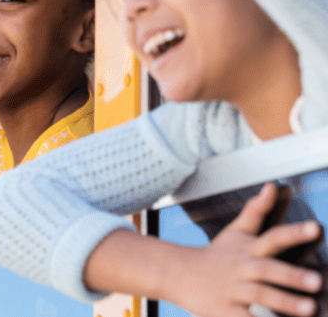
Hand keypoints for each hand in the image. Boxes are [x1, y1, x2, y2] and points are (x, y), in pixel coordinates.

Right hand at [167, 183, 322, 316]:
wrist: (177, 274)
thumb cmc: (216, 254)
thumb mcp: (236, 232)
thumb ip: (257, 211)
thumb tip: (273, 186)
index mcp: (248, 249)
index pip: (272, 236)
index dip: (293, 232)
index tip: (316, 227)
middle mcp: (242, 268)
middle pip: (267, 269)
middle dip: (291, 275)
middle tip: (317, 280)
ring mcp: (233, 290)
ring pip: (259, 295)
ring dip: (284, 302)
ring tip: (310, 308)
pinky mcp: (224, 312)